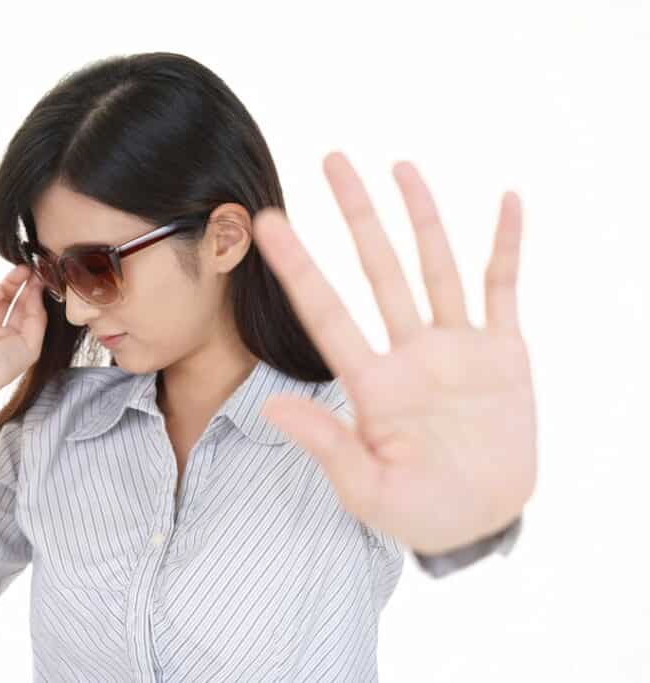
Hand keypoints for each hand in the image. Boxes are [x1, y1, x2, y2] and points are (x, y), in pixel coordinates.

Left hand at [252, 151, 536, 554]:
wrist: (480, 519)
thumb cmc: (419, 510)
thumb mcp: (369, 490)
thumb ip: (327, 446)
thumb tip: (270, 409)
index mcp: (371, 384)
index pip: (325, 313)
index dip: (297, 267)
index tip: (264, 222)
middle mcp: (409, 353)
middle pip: (377, 269)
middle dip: (356, 215)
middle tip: (331, 159)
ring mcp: (455, 348)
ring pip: (434, 267)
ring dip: (421, 217)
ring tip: (400, 166)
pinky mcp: (502, 353)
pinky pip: (503, 289)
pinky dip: (506, 246)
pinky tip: (506, 201)